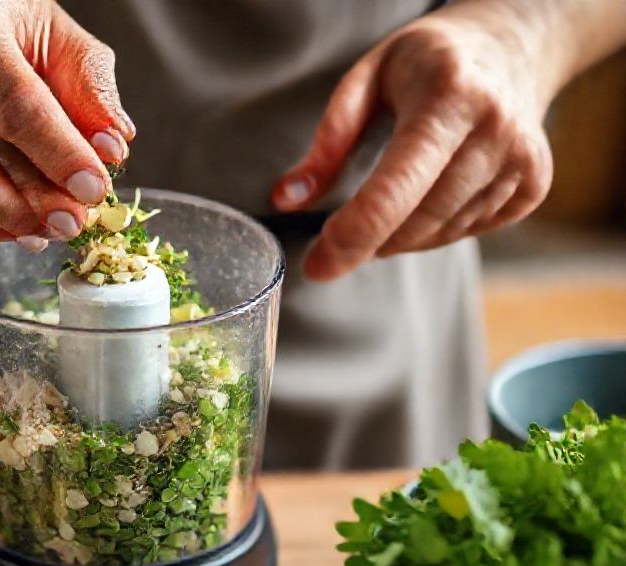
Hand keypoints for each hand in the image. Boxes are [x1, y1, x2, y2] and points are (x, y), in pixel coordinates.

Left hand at [272, 1, 557, 280]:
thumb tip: (285, 199)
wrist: (512, 45)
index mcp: (449, 96)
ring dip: (399, 236)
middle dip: (368, 242)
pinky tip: (429, 194)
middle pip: (417, 221)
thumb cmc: (426, 61)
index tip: (317, 266)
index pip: (395, 189)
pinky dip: (433, 230)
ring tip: (388, 199)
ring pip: (441, 234)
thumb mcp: (366, 79)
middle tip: (336, 239)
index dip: (351, 237)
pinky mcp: (534, 185)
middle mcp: (494, 129)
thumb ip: (327, 142)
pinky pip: (467, 232)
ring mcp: (522, 160)